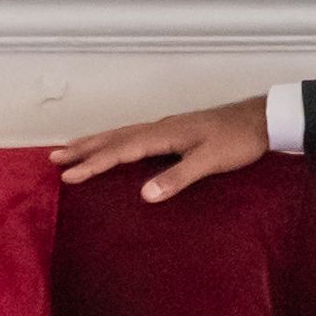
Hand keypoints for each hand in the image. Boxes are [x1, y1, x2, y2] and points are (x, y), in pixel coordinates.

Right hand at [51, 95, 271, 199]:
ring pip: (122, 133)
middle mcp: (160, 127)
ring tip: (71, 149)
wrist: (261, 120)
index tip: (68, 176)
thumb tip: (144, 195)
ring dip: (95, 142)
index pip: (121, 151)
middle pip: (113, 138)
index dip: (94, 164)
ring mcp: (166, 127)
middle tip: (54, 158)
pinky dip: (115, 140)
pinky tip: (114, 146)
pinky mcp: (174, 130)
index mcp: (164, 134)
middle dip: (83, 149)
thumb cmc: (238, 141)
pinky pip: (134, 134)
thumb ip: (178, 178)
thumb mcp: (210, 162)